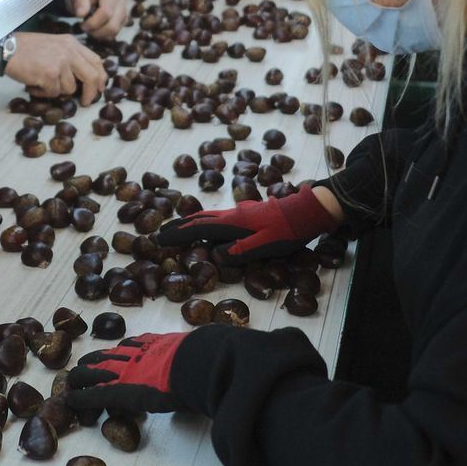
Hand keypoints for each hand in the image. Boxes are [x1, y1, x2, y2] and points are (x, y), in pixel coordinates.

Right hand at [4, 31, 107, 105]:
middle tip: (86, 102)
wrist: (6, 48)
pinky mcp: (50, 74)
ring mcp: (61, 63)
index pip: (96, 61)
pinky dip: (43, 93)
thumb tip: (84, 76)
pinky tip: (33, 85)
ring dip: (56, 91)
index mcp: (72, 43)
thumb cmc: (26, 48)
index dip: (101, 77)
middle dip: (91, 93)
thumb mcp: (54, 45)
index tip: (100, 88)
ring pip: (70, 88)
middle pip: (92, 76)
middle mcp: (69, 51)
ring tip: (41, 83)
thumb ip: (69, 56)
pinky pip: (53, 93)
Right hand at [65, 332, 192, 413]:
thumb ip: (135, 403)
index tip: (69, 400)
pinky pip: (126, 343)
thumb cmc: (176, 395)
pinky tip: (120, 350)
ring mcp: (131, 351)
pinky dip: (118, 349)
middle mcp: (120, 369)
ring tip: (89, 363)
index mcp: (119, 390)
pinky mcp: (146, 340)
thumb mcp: (151, 407)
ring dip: (93, 360)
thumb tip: (130, 402)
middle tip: (73, 383)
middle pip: (88, 371)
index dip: (78, 399)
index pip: (91, 395)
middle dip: (77, 378)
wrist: (194, 366)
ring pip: (104, 353)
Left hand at [70, 0, 129, 39]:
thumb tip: (81, 15)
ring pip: (115, 31)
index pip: (106, 13)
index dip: (93, 23)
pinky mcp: (124, 19)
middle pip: (113, 25)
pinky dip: (104, 35)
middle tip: (84, 29)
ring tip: (89, 29)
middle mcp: (121, 1)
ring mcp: (124, 11)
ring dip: (100, 34)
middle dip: (96, 32)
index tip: (82, 24)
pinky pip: (115, 33)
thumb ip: (80, 3)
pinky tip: (95, 29)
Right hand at [155, 185, 339, 261]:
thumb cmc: (288, 231)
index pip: (198, 229)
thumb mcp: (265, 246)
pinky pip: (218, 217)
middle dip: (178, 226)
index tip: (158, 239)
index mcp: (232, 224)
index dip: (177, 235)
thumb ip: (238, 251)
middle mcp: (232, 215)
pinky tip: (208, 226)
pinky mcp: (248, 213)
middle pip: (198, 219)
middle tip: (161, 233)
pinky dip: (204, 222)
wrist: (308, 211)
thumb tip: (214, 254)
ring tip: (178, 229)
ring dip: (190, 223)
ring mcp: (240, 212)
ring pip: (208, 216)